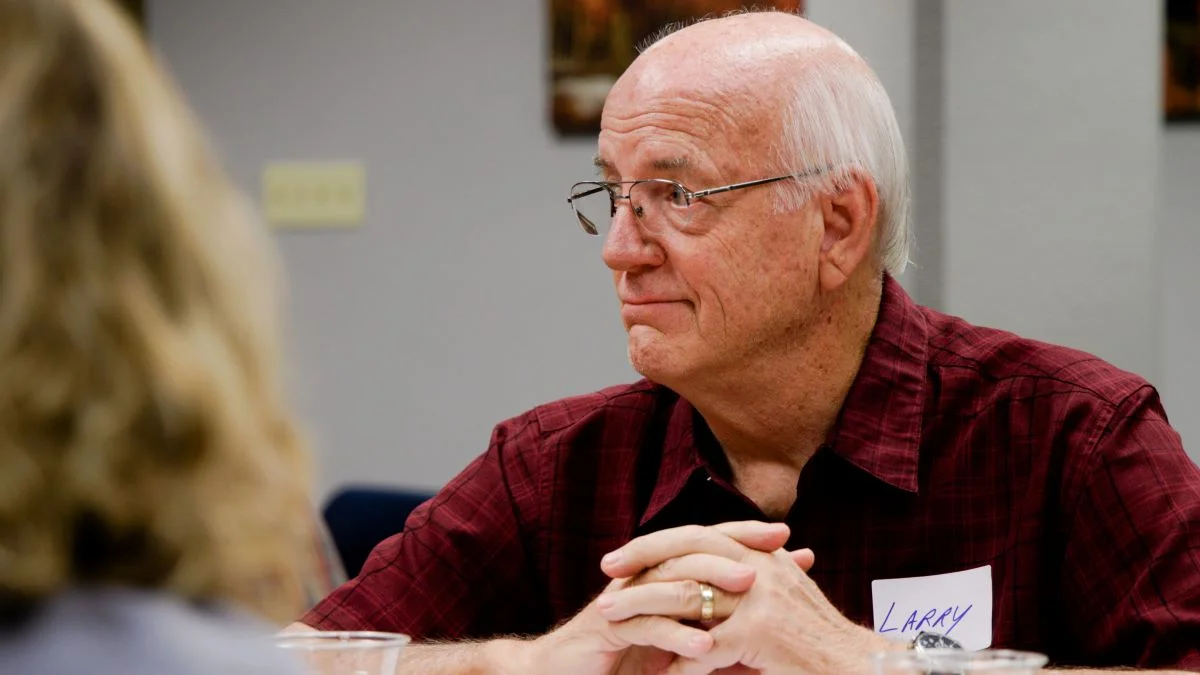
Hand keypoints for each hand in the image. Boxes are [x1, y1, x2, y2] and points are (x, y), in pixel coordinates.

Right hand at [522, 522, 811, 674]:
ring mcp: (624, 600)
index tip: (789, 538)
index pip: (706, 545)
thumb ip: (715, 630)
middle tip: (778, 549)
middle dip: (737, 547)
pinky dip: (677, 634)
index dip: (745, 536)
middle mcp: (643, 578)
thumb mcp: (676, 643)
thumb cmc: (623, 661)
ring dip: (713, 583)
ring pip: (671, 582)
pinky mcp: (606, 628)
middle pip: (692, 550)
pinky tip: (706, 644)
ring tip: (750, 587)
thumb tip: (761, 618)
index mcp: (660, 576)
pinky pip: (646, 626)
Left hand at [596, 523, 894, 674]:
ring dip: (643, 608)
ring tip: (610, 618)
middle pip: (686, 551)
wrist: (860, 666)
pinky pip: (704, 646)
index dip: (657, 542)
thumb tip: (705, 575)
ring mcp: (760, 598)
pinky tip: (659, 671)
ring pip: (685, 596)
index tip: (622, 554)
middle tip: (605, 572)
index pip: (698, 535)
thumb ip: (747, 581)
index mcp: (760, 554)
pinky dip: (678, 660)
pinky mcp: (759, 633)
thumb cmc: (817, 641)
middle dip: (641, 560)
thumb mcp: (782, 597)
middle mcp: (759, 566)